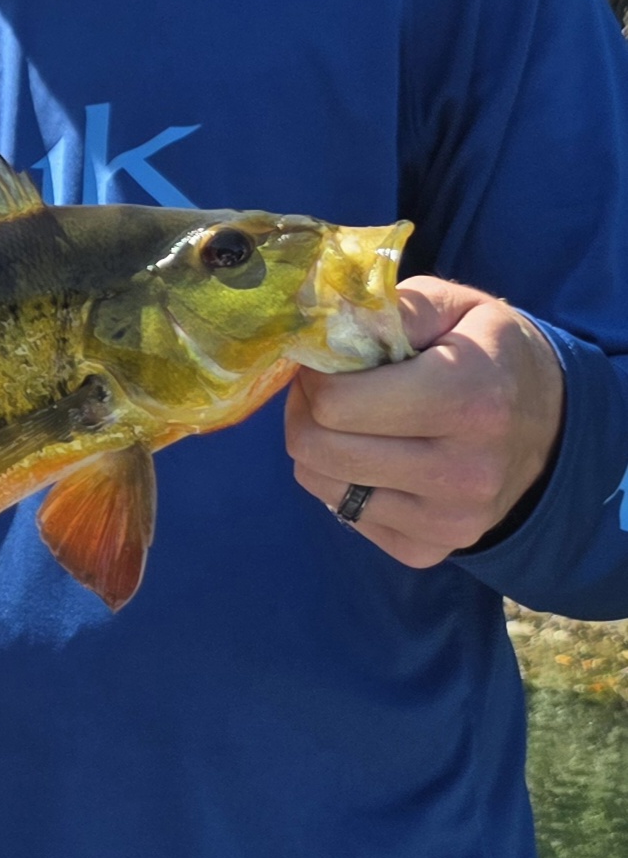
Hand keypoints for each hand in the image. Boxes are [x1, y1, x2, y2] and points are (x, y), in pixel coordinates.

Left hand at [287, 276, 563, 566]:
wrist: (551, 426)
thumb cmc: (488, 354)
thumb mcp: (452, 306)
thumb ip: (386, 308)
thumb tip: (322, 327)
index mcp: (470, 400)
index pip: (336, 403)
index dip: (317, 373)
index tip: (333, 360)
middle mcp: (464, 472)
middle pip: (317, 448)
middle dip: (306, 410)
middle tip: (329, 389)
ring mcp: (449, 521)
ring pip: (319, 482)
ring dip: (319, 445)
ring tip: (355, 420)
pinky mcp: (431, 550)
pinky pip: (343, 513)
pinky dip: (342, 480)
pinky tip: (377, 456)